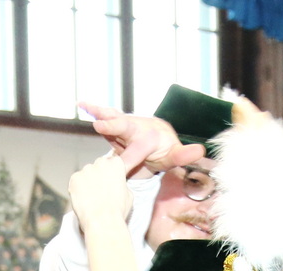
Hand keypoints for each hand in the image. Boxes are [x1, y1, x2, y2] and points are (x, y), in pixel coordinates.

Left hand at [67, 153, 136, 235]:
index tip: (110, 181)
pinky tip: (83, 199)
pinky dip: (77, 189)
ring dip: (87, 182)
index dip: (111, 173)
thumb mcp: (129, 195)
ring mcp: (86, 169)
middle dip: (98, 176)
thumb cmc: (117, 211)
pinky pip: (75, 181)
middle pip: (98, 166)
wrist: (102, 221)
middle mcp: (100, 162)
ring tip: (91, 198)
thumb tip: (116, 185)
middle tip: (100, 191)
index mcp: (116, 164)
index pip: (112, 162)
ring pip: (86, 174)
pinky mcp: (74, 178)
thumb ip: (121, 184)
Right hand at [82, 103, 204, 175]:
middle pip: (121, 122)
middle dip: (111, 123)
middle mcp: (134, 125)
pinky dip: (93, 110)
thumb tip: (201, 150)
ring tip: (84, 104)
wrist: (157, 143)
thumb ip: (184, 154)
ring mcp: (123, 125)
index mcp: (146, 133)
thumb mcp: (175, 156)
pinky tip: (81, 103)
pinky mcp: (114, 128)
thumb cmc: (166, 151)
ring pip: (111, 117)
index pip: (133, 135)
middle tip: (99, 124)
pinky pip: (104, 118)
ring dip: (99, 111)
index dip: (121, 139)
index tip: (109, 143)